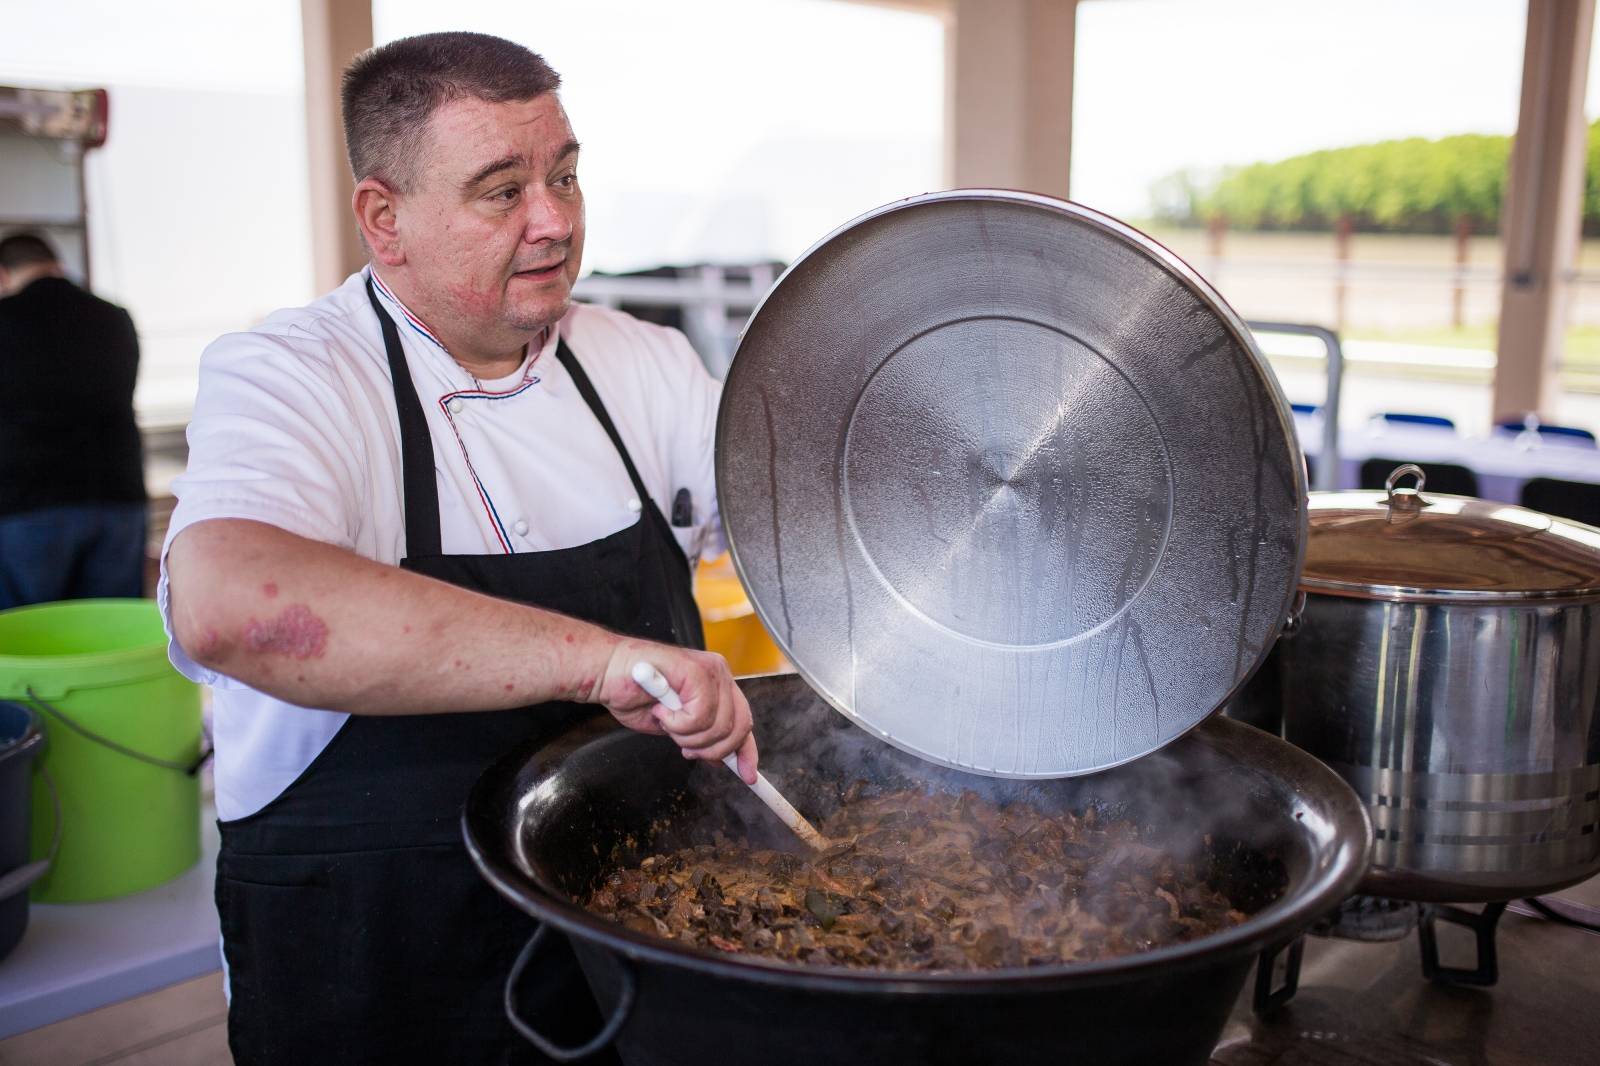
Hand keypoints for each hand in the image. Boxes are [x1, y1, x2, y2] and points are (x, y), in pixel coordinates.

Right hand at [592, 641, 757, 782]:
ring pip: (719, 725)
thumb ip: (700, 737)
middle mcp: (719, 674)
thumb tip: (721, 758)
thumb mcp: (675, 726)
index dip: (746, 752)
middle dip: (711, 749)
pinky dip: (678, 722)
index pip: (744, 722)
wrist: (605, 672)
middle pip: (738, 727)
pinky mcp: (696, 670)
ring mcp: (710, 670)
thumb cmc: (633, 694)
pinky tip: (661, 710)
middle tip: (685, 747)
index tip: (748, 775)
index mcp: (718, 685)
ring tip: (666, 721)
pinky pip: (700, 715)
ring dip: (687, 735)